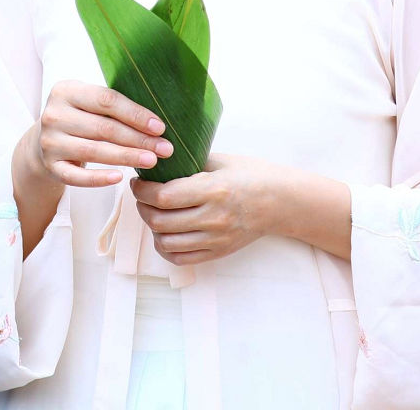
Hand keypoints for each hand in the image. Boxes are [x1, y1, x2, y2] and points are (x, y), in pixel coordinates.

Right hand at [15, 81, 173, 191]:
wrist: (42, 141)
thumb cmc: (79, 118)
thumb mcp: (88, 103)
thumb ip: (115, 106)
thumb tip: (157, 123)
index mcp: (66, 91)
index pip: (106, 100)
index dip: (135, 114)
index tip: (159, 127)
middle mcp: (54, 115)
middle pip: (103, 128)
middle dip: (138, 139)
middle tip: (164, 149)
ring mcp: (50, 142)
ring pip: (93, 151)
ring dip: (126, 157)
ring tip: (152, 161)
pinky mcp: (50, 166)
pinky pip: (77, 176)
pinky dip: (99, 178)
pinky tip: (120, 178)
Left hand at [133, 154, 279, 265]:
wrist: (282, 202)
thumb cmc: (250, 175)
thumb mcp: (219, 161)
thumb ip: (187, 164)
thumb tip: (153, 163)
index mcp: (213, 190)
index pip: (163, 197)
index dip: (141, 190)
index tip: (138, 182)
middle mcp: (214, 217)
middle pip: (160, 221)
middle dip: (142, 206)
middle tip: (142, 196)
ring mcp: (217, 238)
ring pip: (166, 242)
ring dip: (152, 228)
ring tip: (153, 213)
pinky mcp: (220, 251)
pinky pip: (181, 258)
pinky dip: (165, 247)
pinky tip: (164, 233)